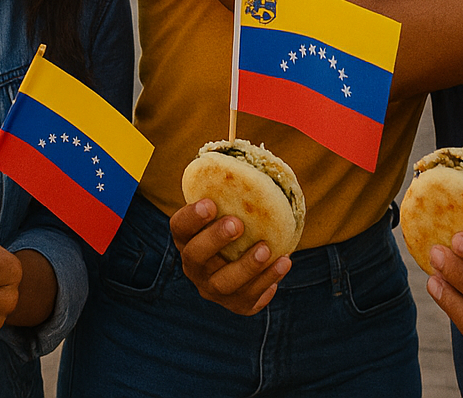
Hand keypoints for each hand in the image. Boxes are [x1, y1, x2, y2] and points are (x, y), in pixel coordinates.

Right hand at [169, 199, 289, 314]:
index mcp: (186, 239)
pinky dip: (266, 284)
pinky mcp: (236, 305)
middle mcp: (194, 266)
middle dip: (216, 240)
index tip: (210, 203)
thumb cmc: (236, 223)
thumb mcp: (228, 208)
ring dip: (246, 266)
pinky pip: (249, 300)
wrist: (243, 261)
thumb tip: (251, 156)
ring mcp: (213, 289)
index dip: (191, 217)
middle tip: (237, 223)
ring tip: (267, 248)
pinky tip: (282, 263)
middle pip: (196, 257)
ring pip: (224, 284)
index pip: (179, 227)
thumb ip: (232, 191)